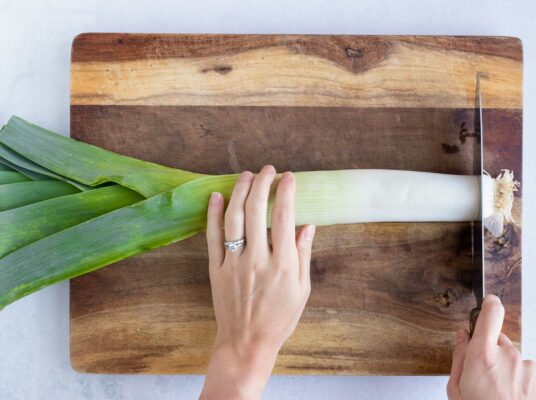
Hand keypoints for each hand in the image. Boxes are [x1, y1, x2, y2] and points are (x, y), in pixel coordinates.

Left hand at [200, 166, 314, 399]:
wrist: (247, 343)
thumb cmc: (279, 318)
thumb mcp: (302, 289)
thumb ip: (303, 255)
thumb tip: (308, 225)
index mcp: (282, 264)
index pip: (285, 217)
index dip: (286, 192)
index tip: (288, 177)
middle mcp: (257, 259)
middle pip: (256, 210)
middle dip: (262, 183)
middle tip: (267, 170)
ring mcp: (233, 263)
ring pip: (233, 218)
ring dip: (240, 192)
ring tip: (246, 175)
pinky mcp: (216, 269)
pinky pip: (212, 237)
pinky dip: (214, 214)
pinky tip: (217, 196)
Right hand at [447, 295, 535, 399]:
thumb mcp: (455, 388)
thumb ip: (459, 356)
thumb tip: (462, 336)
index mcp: (482, 354)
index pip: (491, 314)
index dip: (489, 305)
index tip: (488, 302)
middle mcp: (508, 356)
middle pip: (499, 340)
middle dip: (490, 351)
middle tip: (481, 374)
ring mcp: (527, 368)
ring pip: (513, 358)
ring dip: (505, 368)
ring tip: (495, 391)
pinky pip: (525, 372)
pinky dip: (518, 380)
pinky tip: (508, 396)